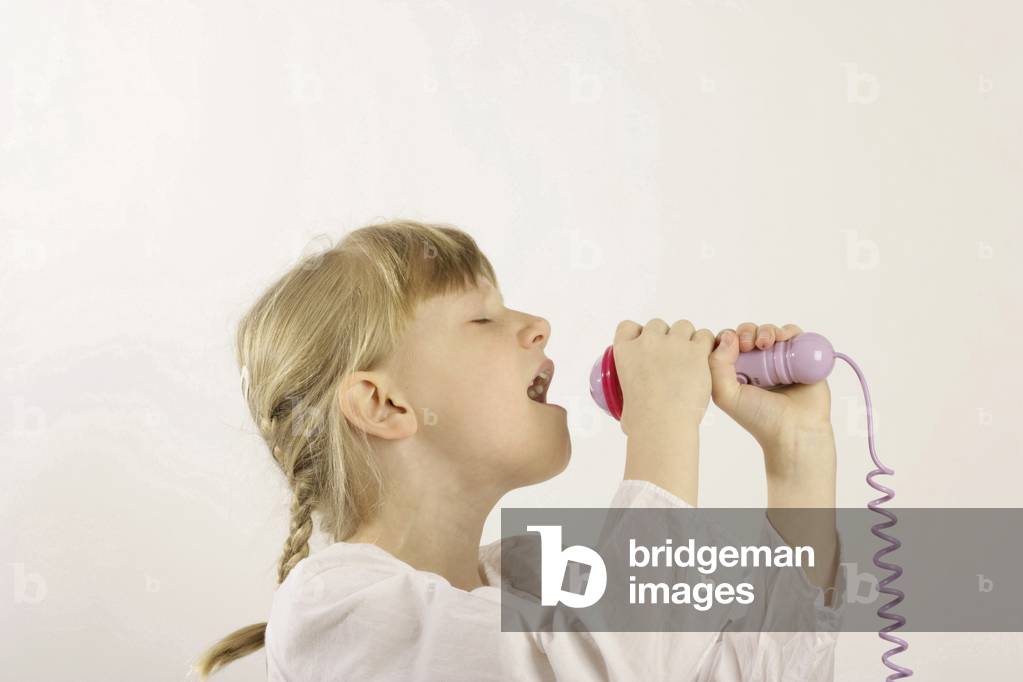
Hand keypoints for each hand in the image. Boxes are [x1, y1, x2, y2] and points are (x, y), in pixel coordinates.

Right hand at [613, 318, 715, 435]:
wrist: (663, 423)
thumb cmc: (642, 420)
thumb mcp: (624, 402)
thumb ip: (629, 398)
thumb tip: (630, 415)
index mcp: (625, 351)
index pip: (628, 327)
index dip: (639, 334)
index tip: (645, 346)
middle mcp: (648, 341)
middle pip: (658, 324)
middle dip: (665, 337)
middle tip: (672, 359)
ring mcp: (673, 344)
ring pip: (683, 326)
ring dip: (687, 339)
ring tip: (692, 360)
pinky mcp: (696, 351)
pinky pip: (705, 336)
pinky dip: (707, 345)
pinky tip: (705, 361)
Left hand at [708, 322, 832, 450]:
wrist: (794, 431)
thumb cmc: (759, 418)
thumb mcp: (725, 394)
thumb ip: (716, 365)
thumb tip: (726, 336)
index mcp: (738, 371)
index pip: (728, 343)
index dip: (728, 338)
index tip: (732, 346)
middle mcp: (758, 364)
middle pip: (749, 333)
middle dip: (746, 332)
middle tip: (748, 345)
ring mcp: (780, 360)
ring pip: (771, 331)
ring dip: (766, 330)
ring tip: (765, 343)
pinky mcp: (802, 358)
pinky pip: (795, 335)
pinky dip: (788, 331)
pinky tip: (783, 338)